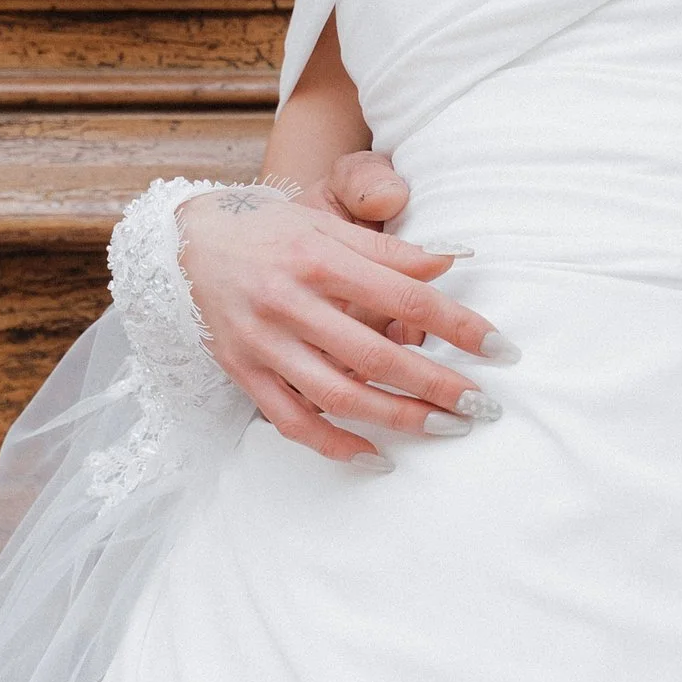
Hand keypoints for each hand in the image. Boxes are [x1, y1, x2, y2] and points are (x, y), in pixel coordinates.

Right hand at [178, 186, 514, 464]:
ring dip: (398, 418)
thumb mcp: (327, 222)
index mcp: (318, 258)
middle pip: (375, 355)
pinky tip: (377, 458)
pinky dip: (334, 445)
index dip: (458, 325)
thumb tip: (456, 259)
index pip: (405, 295)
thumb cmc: (269, 229)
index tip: (500, 348)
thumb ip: (390, 248)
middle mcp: (289, 303)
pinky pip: (291, 421)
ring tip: (447, 428)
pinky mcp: (242, 372)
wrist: (181, 243)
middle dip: (437, 384)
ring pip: (338, 395)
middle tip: (484, 404)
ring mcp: (263, 343)